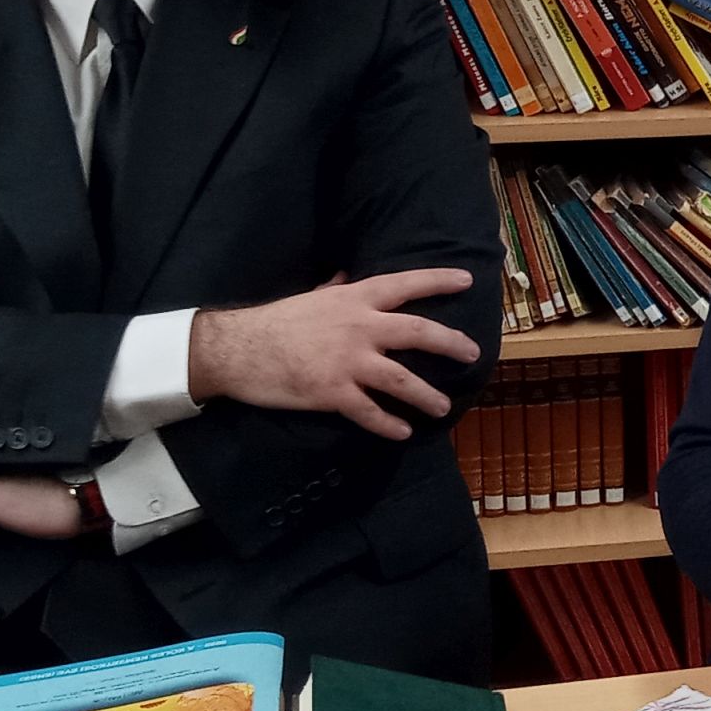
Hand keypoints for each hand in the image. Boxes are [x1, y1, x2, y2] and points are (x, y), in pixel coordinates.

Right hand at [190, 267, 483, 439]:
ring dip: (427, 395)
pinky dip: (389, 425)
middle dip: (450, 342)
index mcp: (354, 299)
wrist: (236, 349)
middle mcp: (359, 327)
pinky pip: (370, 412)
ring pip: (402, 380)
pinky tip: (403, 432)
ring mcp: (348, 362)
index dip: (438, 280)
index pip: (405, 284)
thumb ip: (335, 290)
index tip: (467, 280)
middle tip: (473, 352)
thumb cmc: (274, 321)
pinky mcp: (333, 393)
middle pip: (417, 332)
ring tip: (444, 406)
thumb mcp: (310, 298)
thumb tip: (345, 278)